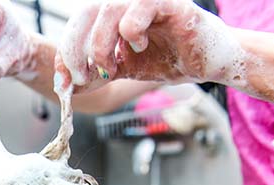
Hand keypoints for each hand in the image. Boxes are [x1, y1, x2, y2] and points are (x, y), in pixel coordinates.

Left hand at [55, 0, 243, 92]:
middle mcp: (127, 2)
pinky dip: (131, 32)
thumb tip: (67, 87)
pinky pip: (138, 9)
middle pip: (85, 12)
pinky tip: (141, 47)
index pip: (78, 24)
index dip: (65, 51)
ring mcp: (146, 0)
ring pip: (107, 9)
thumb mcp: (125, 70)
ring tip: (111, 68)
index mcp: (114, 14)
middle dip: (74, 49)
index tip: (63, 81)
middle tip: (79, 77)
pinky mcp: (170, 3)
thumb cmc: (171, 60)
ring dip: (100, 46)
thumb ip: (98, 73)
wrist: (210, 64)